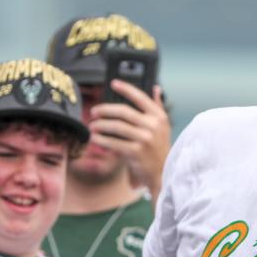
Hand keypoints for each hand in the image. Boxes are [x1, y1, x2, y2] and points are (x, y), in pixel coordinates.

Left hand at [88, 80, 170, 198]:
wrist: (164, 172)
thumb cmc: (160, 147)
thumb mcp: (163, 126)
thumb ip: (158, 107)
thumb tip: (156, 87)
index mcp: (159, 117)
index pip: (140, 98)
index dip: (126, 89)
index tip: (113, 84)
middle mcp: (153, 126)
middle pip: (123, 111)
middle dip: (105, 110)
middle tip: (94, 112)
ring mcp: (145, 138)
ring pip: (116, 126)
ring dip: (100, 126)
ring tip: (92, 127)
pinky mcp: (136, 151)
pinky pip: (114, 142)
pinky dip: (102, 140)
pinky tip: (95, 139)